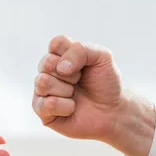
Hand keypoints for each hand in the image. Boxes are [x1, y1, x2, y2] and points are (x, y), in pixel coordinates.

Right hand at [32, 35, 154, 155]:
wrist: (112, 112)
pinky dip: (64, 107)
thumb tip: (60, 67)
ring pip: (43, 82)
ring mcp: (43, 91)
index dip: (71, 54)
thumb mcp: (101, 57)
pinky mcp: (43, 111)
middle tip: (80, 80)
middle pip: (47, 62)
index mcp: (61, 55)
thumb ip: (80, 50)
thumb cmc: (105, 84)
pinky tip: (71, 108)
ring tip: (74, 95)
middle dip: (70, 74)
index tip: (84, 64)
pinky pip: (45, 104)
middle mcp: (49, 71)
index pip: (56, 43)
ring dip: (66, 90)